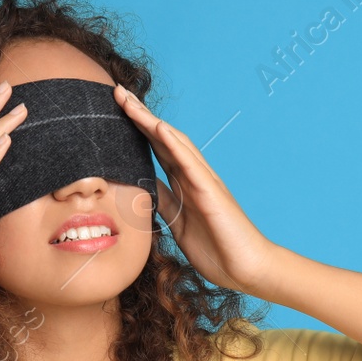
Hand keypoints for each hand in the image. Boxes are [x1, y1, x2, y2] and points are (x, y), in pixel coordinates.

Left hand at [113, 84, 279, 295]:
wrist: (246, 269)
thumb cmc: (217, 248)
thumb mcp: (178, 223)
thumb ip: (164, 202)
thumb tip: (143, 187)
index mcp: (184, 184)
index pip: (156, 149)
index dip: (137, 128)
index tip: (116, 109)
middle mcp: (194, 177)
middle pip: (163, 138)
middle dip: (140, 115)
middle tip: (117, 91)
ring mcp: (204, 182)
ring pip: (174, 143)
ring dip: (151, 121)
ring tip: (129, 101)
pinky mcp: (212, 194)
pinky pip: (191, 164)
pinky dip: (174, 144)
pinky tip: (158, 127)